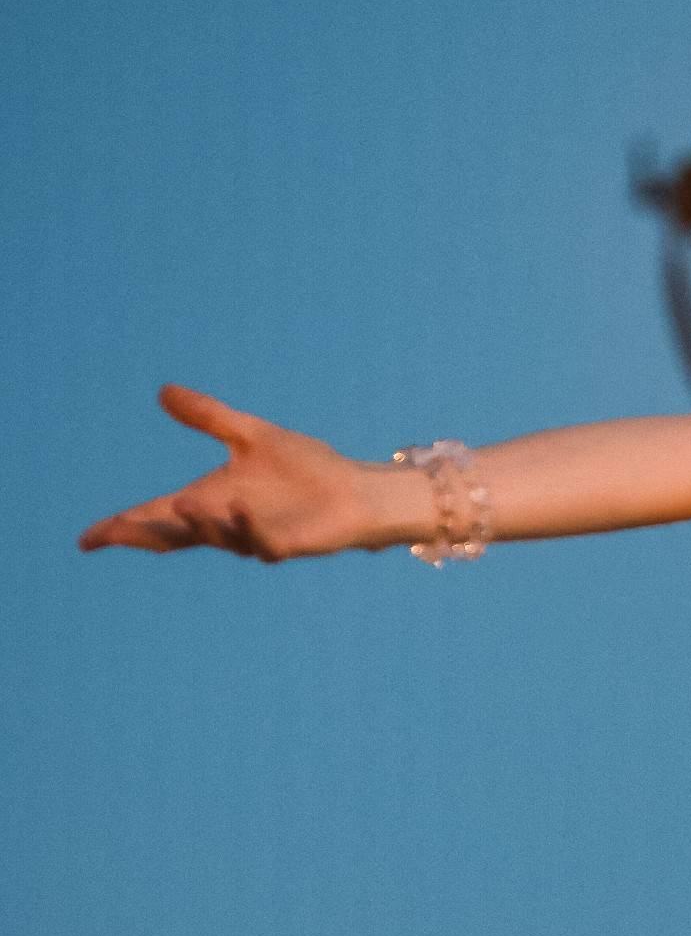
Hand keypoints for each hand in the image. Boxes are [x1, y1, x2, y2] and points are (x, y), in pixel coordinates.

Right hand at [78, 387, 407, 559]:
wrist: (356, 489)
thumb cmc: (306, 470)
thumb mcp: (249, 434)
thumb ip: (207, 416)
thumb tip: (162, 391)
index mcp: (212, 502)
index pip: (158, 518)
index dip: (123, 528)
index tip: (88, 538)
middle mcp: (227, 524)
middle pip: (175, 536)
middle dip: (142, 535)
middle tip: (108, 535)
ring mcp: (257, 537)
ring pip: (217, 538)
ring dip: (197, 524)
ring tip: (178, 505)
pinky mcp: (289, 544)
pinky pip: (262, 540)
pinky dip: (247, 526)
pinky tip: (237, 506)